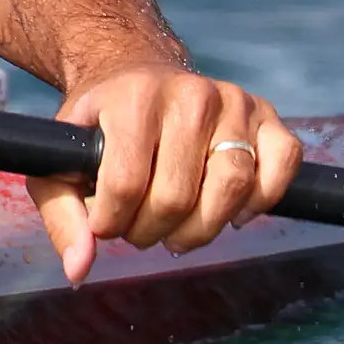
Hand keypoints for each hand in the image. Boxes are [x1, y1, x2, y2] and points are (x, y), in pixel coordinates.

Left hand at [29, 59, 300, 284]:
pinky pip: (282, 166)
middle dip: (152, 232)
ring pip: (233, 188)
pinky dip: (260, 202)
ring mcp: (234, 101)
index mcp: (133, 98)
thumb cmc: (98, 127)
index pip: (126, 183)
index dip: (112, 222)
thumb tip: (79, 270)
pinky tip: (230, 212)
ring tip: (178, 232)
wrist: (133, 73)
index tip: (105, 224)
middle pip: (178, 196)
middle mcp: (190, 94)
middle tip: (140, 230)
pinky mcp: (267, 114)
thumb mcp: (62, 161)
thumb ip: (61, 215)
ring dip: (203, 230)